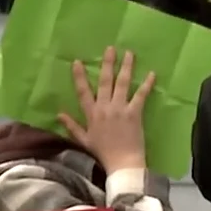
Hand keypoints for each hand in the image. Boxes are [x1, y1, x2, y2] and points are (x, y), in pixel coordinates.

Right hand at [57, 48, 154, 174]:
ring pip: (122, 83)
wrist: (122, 162)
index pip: (82, 91)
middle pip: (104, 81)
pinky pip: (141, 95)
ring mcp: (120, 109)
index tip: (77, 62)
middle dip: (107, 64)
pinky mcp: (135, 113)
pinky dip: (147, 84)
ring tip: (130, 54)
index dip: (79, 76)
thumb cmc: (103, 152)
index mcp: (91, 113)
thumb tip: (58, 113)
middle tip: (110, 48)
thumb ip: (71, 125)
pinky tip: (152, 74)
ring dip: (126, 67)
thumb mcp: (83, 139)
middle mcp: (104, 108)